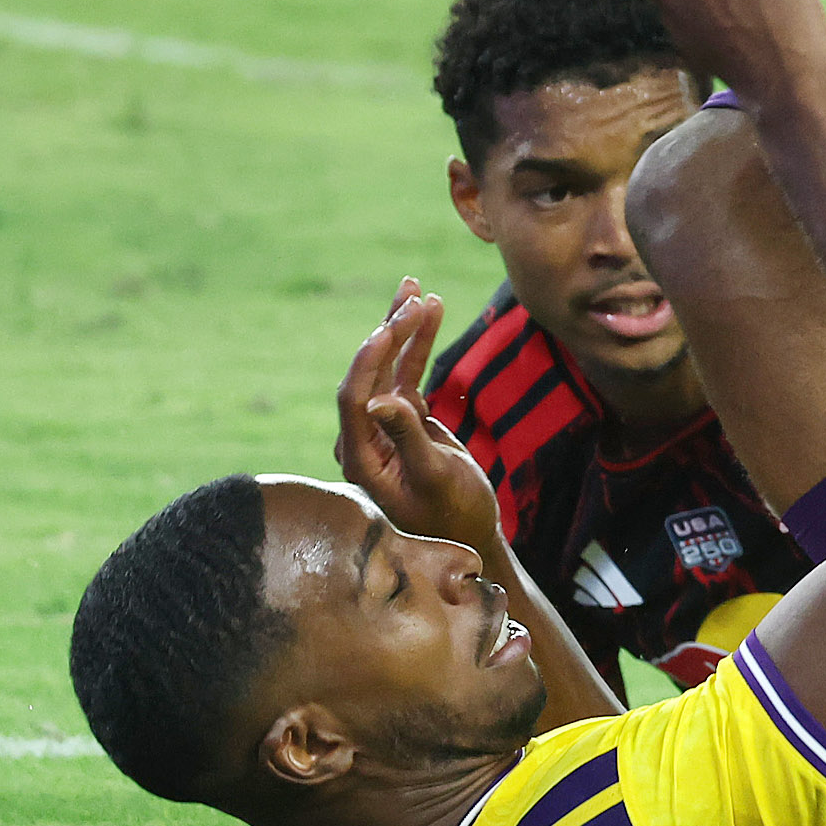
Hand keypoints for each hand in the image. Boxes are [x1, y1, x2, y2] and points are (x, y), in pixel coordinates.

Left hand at [333, 278, 500, 553]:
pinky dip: (419, 346)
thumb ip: (408, 438)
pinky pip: (408, 374)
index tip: (390, 328)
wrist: (472, 535)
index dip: (368, 361)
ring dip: (403, 329)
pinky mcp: (405, 420)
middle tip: (412, 294)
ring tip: (419, 290)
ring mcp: (383, 427)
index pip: (354, 399)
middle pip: (369, 374)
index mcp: (361, 458)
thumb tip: (379, 401)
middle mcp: (364, 439)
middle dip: (389, 331)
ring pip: (388, 368)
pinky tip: (432, 314)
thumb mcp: (435, 478)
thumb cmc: (454, 515)